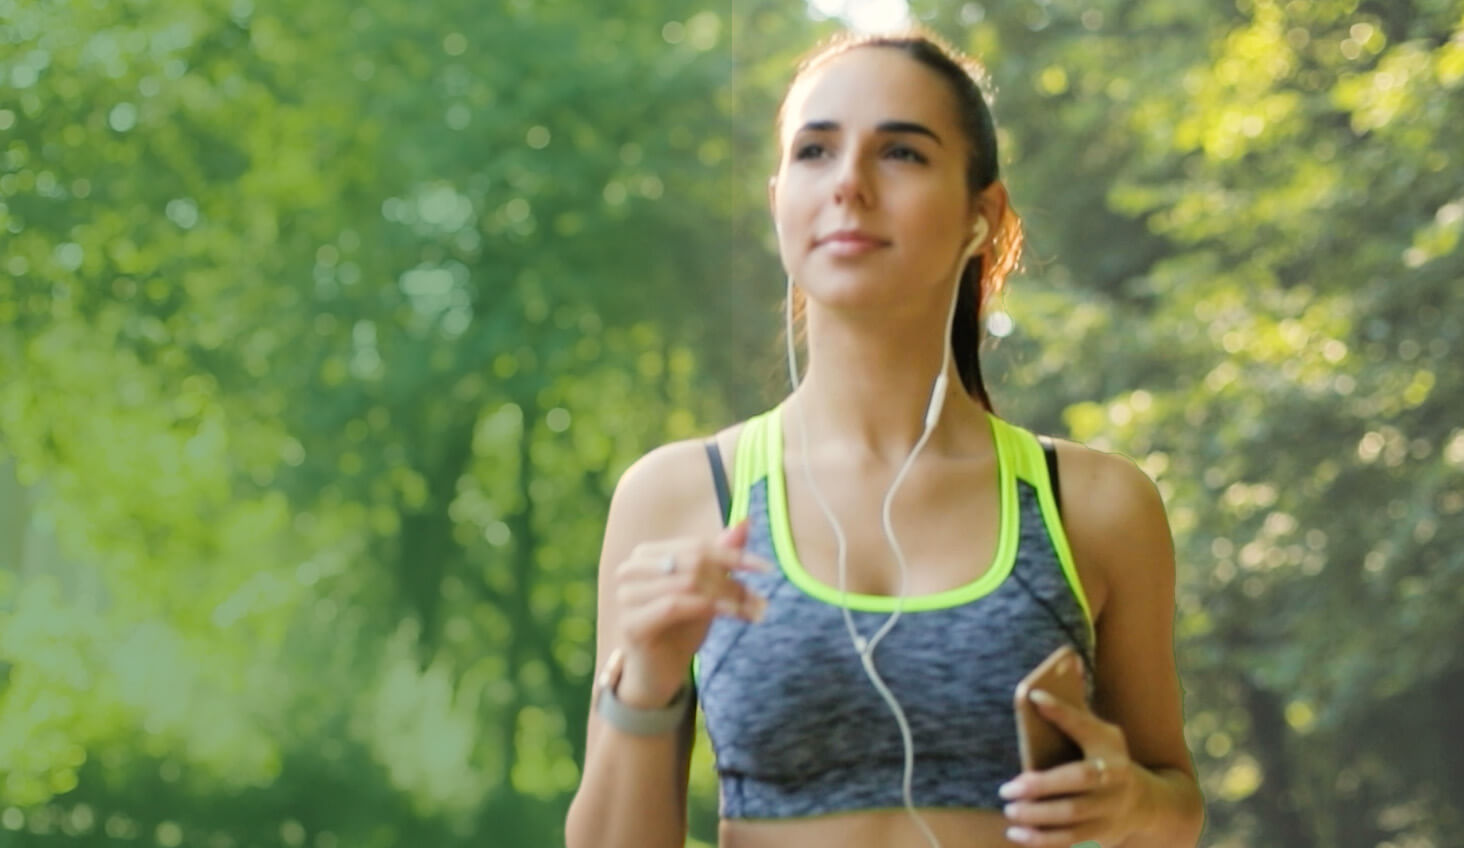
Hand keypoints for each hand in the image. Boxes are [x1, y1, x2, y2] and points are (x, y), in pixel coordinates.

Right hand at [612, 518, 772, 706]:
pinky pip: (675, 605)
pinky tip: (732, 614)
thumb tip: (746, 522)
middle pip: (692, 562)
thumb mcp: (707, 589)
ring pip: (687, 582)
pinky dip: (709, 607)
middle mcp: (631, 570)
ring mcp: (626, 596)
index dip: (733, 555)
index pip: (696, 546)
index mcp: (646, 554)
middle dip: (731, 579)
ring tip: (751, 609)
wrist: (659, 672)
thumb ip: (721, 556)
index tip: (766, 567)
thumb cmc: (682, 626)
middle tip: (758, 598)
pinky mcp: (630, 623)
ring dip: (726, 595)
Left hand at [998, 690, 1148, 846]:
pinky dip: (1042, 840)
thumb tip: (1035, 693)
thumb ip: (1071, 717)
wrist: (1142, 804)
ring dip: (1037, 817)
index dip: (1062, 712)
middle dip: (1041, 786)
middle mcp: (1115, 780)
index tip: (1034, 697)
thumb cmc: (1106, 761)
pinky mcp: (1102, 836)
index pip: (1085, 726)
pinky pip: (1071, 841)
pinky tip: (1017, 834)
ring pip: (1074, 817)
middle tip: (1007, 789)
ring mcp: (1111, 810)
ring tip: (1010, 811)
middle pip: (1078, 780)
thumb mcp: (1099, 736)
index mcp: (1110, 749)